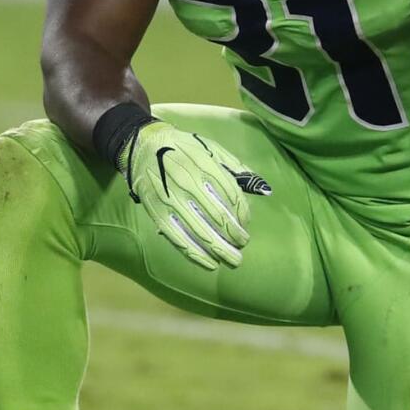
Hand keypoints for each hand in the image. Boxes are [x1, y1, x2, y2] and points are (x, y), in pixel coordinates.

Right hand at [121, 121, 269, 270]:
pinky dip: (195, 254)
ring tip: (233, 258)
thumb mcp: (212, 149)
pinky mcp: (157, 212)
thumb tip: (266, 189)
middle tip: (243, 243)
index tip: (246, 223)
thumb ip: (238, 168)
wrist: (143, 146)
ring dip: (219, 248)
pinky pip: (178, 238)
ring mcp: (171, 199)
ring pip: (200, 230)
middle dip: (234, 234)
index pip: (231, 194)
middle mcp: (188, 182)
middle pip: (218, 215)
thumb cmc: (184, 149)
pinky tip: (210, 263)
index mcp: (204, 164)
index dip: (242, 212)